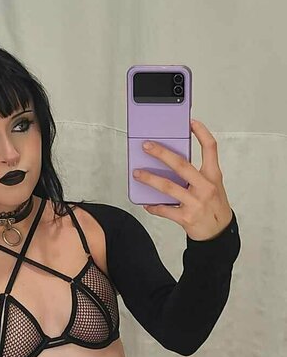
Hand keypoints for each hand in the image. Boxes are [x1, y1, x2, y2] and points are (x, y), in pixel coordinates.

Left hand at [133, 119, 233, 240]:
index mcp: (213, 176)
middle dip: (161, 153)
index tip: (190, 122)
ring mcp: (195, 202)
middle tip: (147, 146)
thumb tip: (171, 162)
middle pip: (181, 165)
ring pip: (168, 187)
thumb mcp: (213, 185)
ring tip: (137, 173)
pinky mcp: (186, 217)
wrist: (219, 233)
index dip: (201, 132)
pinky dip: (153, 206)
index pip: (210, 148)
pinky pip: (164, 209)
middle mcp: (205, 187)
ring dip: (149, 179)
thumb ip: (197, 173)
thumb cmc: (214, 206)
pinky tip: (147, 203)